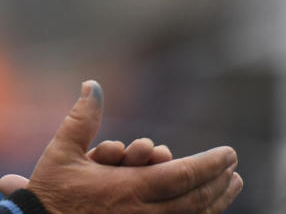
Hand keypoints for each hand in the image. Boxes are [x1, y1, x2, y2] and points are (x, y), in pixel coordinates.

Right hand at [0, 81, 241, 212]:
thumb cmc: (53, 188)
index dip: (209, 164)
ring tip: (229, 187)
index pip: (182, 175)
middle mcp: (143, 211)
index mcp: (129, 188)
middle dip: (217, 182)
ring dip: (214, 201)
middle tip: (233, 169)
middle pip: (194, 199)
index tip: (229, 154)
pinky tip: (204, 207)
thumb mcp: (63, 148)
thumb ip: (83, 117)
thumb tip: (92, 85)